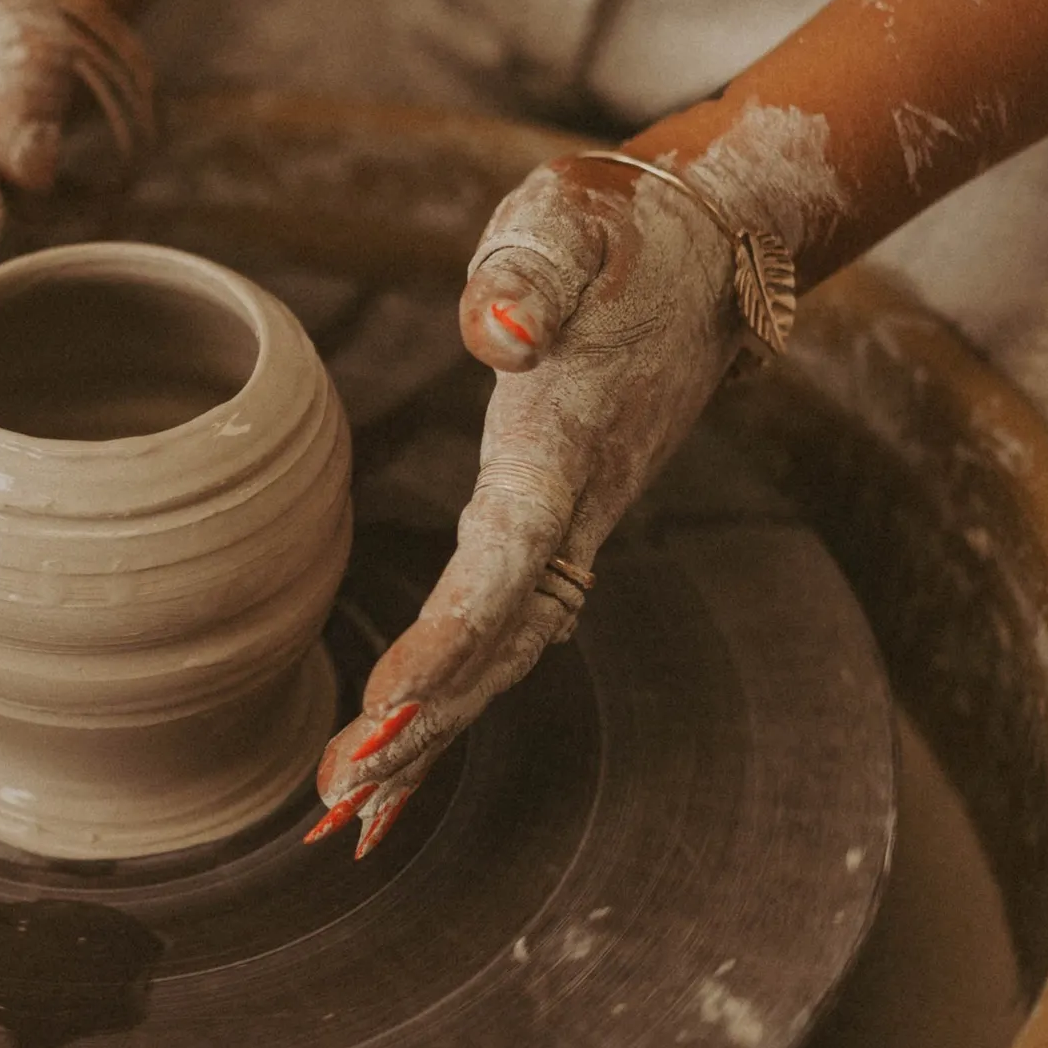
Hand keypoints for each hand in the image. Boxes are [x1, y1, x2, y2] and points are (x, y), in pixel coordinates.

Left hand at [305, 157, 749, 856]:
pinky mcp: (558, 530)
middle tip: (336, 804)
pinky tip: (396, 765)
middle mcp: (577, 508)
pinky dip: (451, 704)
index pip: (503, 565)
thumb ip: (532, 279)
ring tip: (346, 823)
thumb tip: (499, 335)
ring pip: (500, 659)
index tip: (380, 712)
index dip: (444, 643)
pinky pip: (502, 637)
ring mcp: (574, 528)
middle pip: (497, 645)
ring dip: (429, 741)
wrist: (711, 243)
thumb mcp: (571, 224)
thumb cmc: (620, 228)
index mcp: (567, 448)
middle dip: (423, 730)